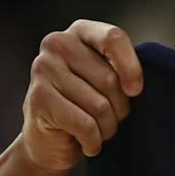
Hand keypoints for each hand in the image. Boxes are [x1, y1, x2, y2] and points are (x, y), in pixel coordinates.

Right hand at [22, 20, 143, 173]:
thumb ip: (121, 70)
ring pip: (98, 105)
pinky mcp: (38, 98)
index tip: (135, 91)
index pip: (113, 38)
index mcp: (80, 31)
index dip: (131, 68)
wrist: (50, 141)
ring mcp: (42, 69)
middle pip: (109, 79)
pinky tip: (89, 144)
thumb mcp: (107, 80)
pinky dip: (93, 141)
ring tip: (99, 132)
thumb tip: (137, 86)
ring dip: (107, 128)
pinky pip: (84, 124)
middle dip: (120, 109)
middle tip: (112, 120)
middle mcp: (57, 43)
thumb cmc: (87, 106)